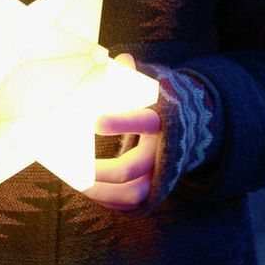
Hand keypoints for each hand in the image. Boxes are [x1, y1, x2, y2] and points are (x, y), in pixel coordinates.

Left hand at [82, 54, 160, 210]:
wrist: (192, 127)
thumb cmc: (158, 102)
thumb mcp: (151, 85)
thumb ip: (133, 76)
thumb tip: (123, 60)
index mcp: (162, 119)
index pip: (144, 122)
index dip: (120, 122)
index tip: (93, 121)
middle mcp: (165, 150)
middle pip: (133, 167)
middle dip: (100, 169)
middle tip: (72, 164)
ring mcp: (163, 173)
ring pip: (134, 193)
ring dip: (102, 192)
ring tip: (77, 182)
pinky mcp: (157, 188)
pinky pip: (133, 204)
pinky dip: (108, 200)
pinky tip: (88, 189)